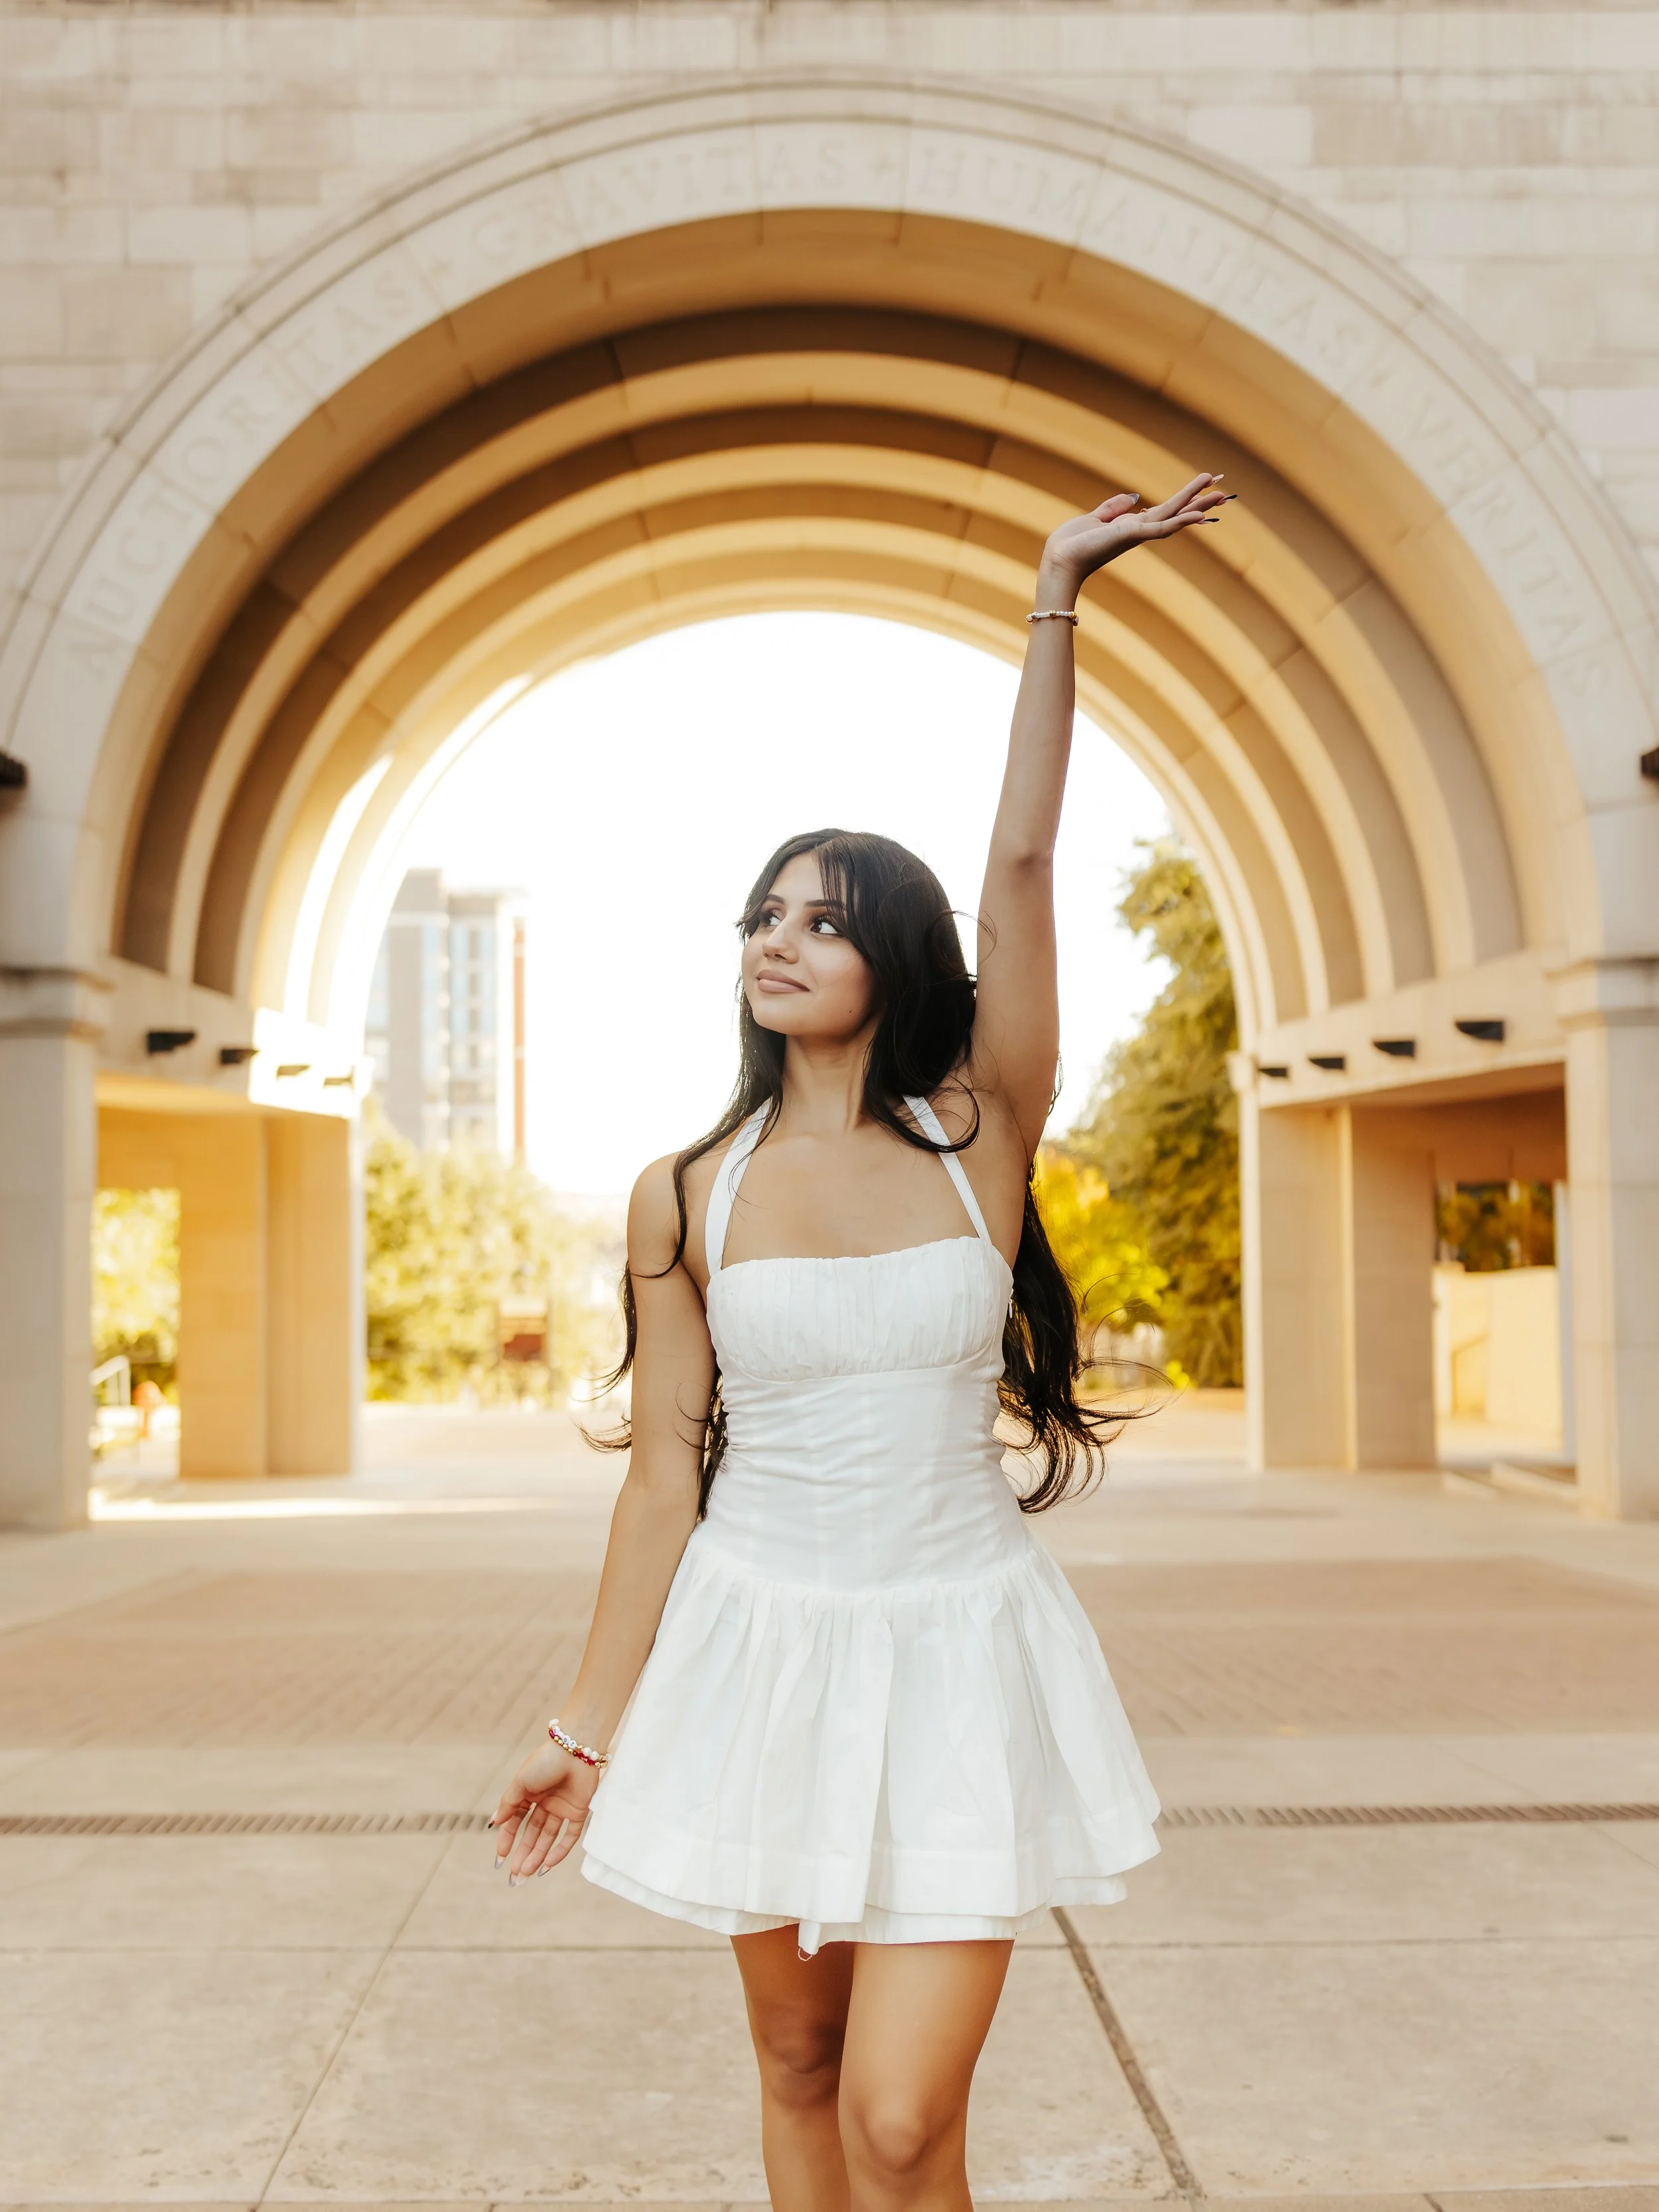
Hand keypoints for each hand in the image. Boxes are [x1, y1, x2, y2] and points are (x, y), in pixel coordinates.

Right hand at [489, 1737, 599, 1883]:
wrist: (576, 1748)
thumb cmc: (545, 1761)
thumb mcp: (520, 1782)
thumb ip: (508, 1804)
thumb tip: (494, 1824)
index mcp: (529, 1793)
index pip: (516, 1822)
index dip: (507, 1840)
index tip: (500, 1858)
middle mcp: (545, 1802)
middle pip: (532, 1834)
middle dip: (522, 1854)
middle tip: (514, 1876)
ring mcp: (562, 1808)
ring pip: (548, 1838)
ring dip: (537, 1856)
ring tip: (525, 1874)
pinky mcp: (579, 1811)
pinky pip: (569, 1836)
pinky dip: (559, 1851)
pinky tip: (547, 1865)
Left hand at [1037, 474, 1232, 601]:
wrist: (1059, 560)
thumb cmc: (1071, 544)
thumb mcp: (1094, 518)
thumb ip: (1114, 508)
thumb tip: (1135, 497)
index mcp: (1131, 526)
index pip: (1164, 510)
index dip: (1185, 498)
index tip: (1203, 486)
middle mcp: (1139, 531)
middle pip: (1176, 511)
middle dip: (1200, 500)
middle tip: (1225, 490)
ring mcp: (1138, 534)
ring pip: (1175, 516)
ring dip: (1198, 505)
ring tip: (1221, 495)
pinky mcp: (1132, 536)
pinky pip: (1162, 528)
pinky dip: (1180, 521)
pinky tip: (1199, 516)